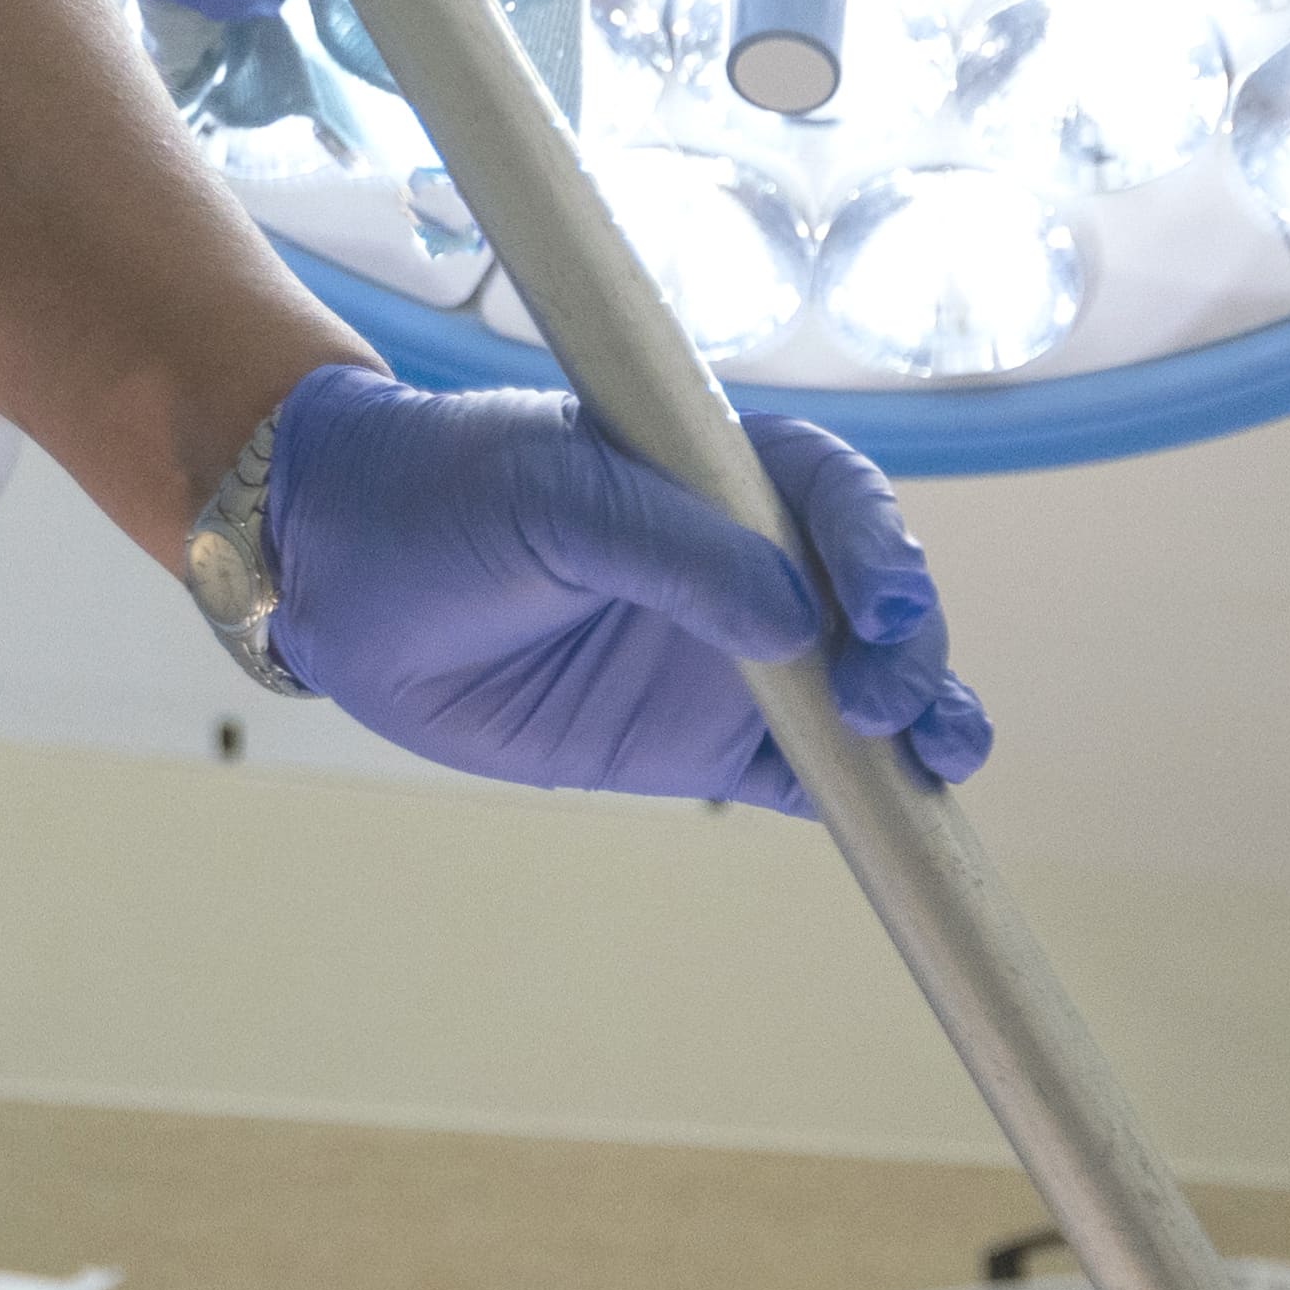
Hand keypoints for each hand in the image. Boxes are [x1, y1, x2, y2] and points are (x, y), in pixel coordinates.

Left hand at [260, 381, 993, 813]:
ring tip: (945, 754)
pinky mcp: (707, 747)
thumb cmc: (441, 497)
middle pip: (877, 602)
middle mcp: (750, 563)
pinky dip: (863, 797)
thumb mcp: (552, 499)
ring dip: (922, 722)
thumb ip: (673, 552)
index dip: (879, 548)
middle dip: (911, 647)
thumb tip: (795, 622)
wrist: (344, 583)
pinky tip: (905, 814)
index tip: (880, 605)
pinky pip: (807, 775)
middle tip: (887, 699)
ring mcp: (737, 659)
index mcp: (721, 476)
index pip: (837, 501)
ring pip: (864, 692)